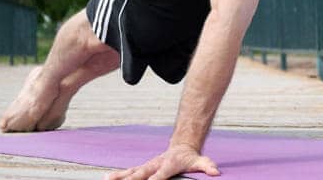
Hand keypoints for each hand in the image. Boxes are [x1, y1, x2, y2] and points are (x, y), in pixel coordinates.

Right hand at [103, 144, 219, 179]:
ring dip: (119, 176)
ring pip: (132, 172)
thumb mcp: (200, 161)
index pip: (159, 176)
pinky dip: (118, 175)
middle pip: (141, 174)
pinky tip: (107, 178)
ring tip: (107, 179)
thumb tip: (215, 172)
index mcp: (168, 166)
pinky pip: (129, 172)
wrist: (182, 146)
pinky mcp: (144, 168)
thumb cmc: (190, 157)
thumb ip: (207, 166)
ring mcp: (148, 166)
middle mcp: (155, 165)